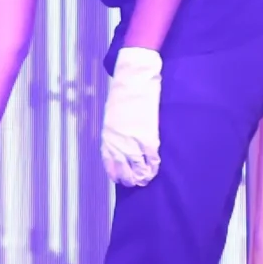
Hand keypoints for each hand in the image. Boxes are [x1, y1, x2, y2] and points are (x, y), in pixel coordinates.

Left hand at [101, 47, 162, 186]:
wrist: (133, 80)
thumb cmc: (123, 95)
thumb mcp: (113, 115)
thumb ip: (116, 130)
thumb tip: (120, 140)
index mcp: (108, 135)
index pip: (109, 160)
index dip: (114, 172)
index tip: (118, 179)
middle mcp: (118, 141)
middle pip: (123, 167)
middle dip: (128, 178)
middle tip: (134, 183)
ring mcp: (133, 140)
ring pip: (138, 166)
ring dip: (142, 175)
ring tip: (144, 180)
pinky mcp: (148, 136)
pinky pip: (151, 157)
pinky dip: (153, 165)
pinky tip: (154, 169)